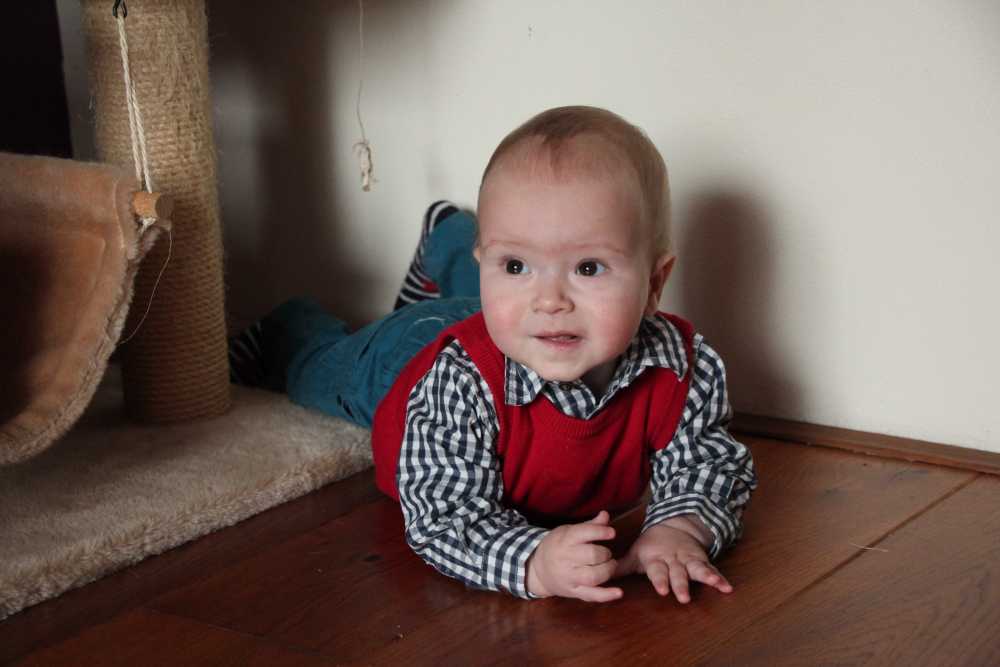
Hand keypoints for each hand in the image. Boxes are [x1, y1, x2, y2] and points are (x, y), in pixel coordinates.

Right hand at [526, 510, 622, 601]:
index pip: (585, 533)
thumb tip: (606, 515)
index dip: (601, 532)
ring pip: (593, 576)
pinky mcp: (573, 592)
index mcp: (564, 540)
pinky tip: (619, 593)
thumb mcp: (568, 531)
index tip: (612, 533)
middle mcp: (566, 558)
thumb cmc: (556, 546)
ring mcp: (569, 577)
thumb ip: (589, 525)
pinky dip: (607, 595)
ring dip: (608, 570)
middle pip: (592, 555)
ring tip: (610, 566)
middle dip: (605, 554)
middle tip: (606, 554)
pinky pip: (591, 595)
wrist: (537, 570)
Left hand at [614, 516, 731, 602]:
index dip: (659, 579)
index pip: (657, 570)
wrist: (674, 526)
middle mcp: (673, 559)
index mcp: (656, 558)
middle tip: (683, 596)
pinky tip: (727, 587)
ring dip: (705, 577)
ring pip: (697, 568)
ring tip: (715, 585)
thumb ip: (620, 566)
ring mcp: (688, 559)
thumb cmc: (652, 546)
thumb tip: (600, 575)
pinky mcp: (701, 560)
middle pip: (678, 572)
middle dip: (680, 583)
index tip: (661, 589)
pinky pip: (711, 569)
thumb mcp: (636, 553)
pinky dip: (720, 578)